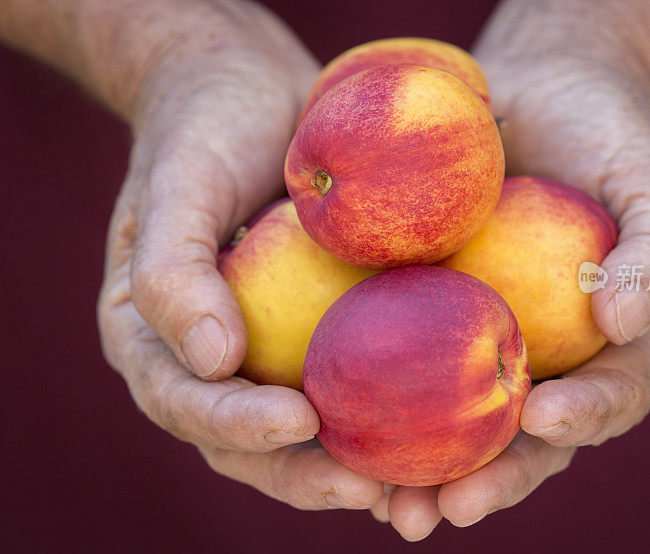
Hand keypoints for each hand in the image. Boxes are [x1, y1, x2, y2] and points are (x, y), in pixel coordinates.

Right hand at [97, 11, 382, 509]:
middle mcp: (208, 358)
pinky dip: (383, 414)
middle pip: (245, 443)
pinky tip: (433, 431)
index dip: (238, 427)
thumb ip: (173, 270)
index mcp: (155, 336)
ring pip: (299, 432)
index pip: (186, 403)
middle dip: (304, 473)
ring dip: (349, 466)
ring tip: (410, 489)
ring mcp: (265, 348)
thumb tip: (210, 360)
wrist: (250, 91)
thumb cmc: (204, 127)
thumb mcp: (177, 182)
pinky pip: (346, 382)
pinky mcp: (316, 330)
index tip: (301, 422)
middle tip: (370, 491)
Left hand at [369, 0, 649, 538]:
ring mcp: (476, 338)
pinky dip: (372, 398)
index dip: (580, 420)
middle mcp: (540, 354)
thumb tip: (625, 323)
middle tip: (449, 508)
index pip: (604, 399)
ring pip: (452, 420)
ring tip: (383, 499)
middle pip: (521, 437)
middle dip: (490, 479)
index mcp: (603, 345)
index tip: (543, 416)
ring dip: (421, 470)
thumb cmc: (602, 138)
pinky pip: (397, 360)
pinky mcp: (421, 316)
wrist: (529, 95)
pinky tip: (332, 418)